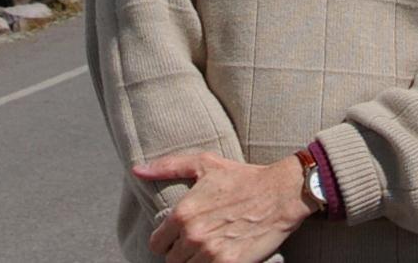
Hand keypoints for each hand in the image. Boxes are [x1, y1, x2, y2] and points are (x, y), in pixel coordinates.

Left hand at [134, 150, 310, 262]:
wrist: (280, 193)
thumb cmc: (242, 177)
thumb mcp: (204, 164)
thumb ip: (167, 167)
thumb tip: (136, 170)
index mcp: (183, 212)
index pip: (157, 244)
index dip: (168, 241)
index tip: (182, 236)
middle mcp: (193, 234)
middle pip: (172, 260)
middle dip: (183, 252)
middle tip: (202, 241)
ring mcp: (210, 252)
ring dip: (197, 262)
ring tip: (213, 248)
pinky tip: (223, 255)